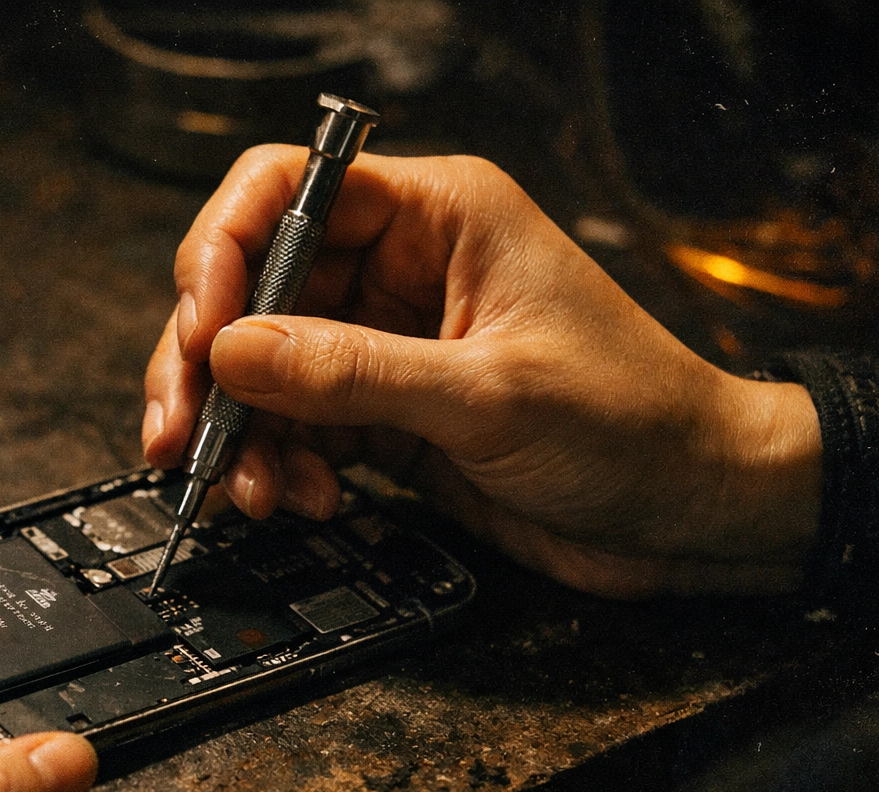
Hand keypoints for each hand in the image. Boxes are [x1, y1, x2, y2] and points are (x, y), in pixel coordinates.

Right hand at [144, 147, 822, 597]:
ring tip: (248, 489)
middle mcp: (401, 270)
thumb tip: (232, 352)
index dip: (225, 254)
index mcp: (438, 218)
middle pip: (254, 288)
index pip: (287, 192)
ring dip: (238, 432)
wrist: (697, 513)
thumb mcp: (489, 394)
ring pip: (262, 369)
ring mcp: (386, 346)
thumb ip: (352, 372)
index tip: (203, 335)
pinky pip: (295, 428)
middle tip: (181, 434)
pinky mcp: (385, 416)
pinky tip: (297, 497)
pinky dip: (277, 466)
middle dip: (208, 364)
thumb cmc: (637, 424)